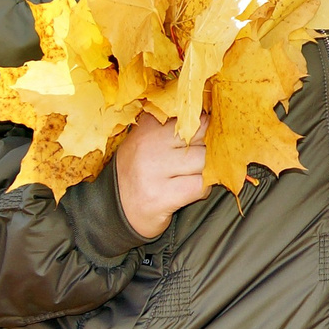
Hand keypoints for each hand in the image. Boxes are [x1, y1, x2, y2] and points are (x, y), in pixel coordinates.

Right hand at [116, 112, 209, 238]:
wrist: (115, 210)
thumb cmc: (140, 173)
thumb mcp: (149, 142)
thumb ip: (174, 128)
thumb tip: (213, 119)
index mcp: (148, 126)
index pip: (194, 117)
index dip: (207, 129)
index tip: (205, 140)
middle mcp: (148, 145)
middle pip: (203, 137)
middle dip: (209, 150)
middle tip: (198, 162)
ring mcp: (153, 170)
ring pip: (205, 161)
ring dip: (206, 171)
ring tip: (191, 177)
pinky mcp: (161, 196)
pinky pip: (200, 185)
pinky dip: (202, 190)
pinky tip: (189, 192)